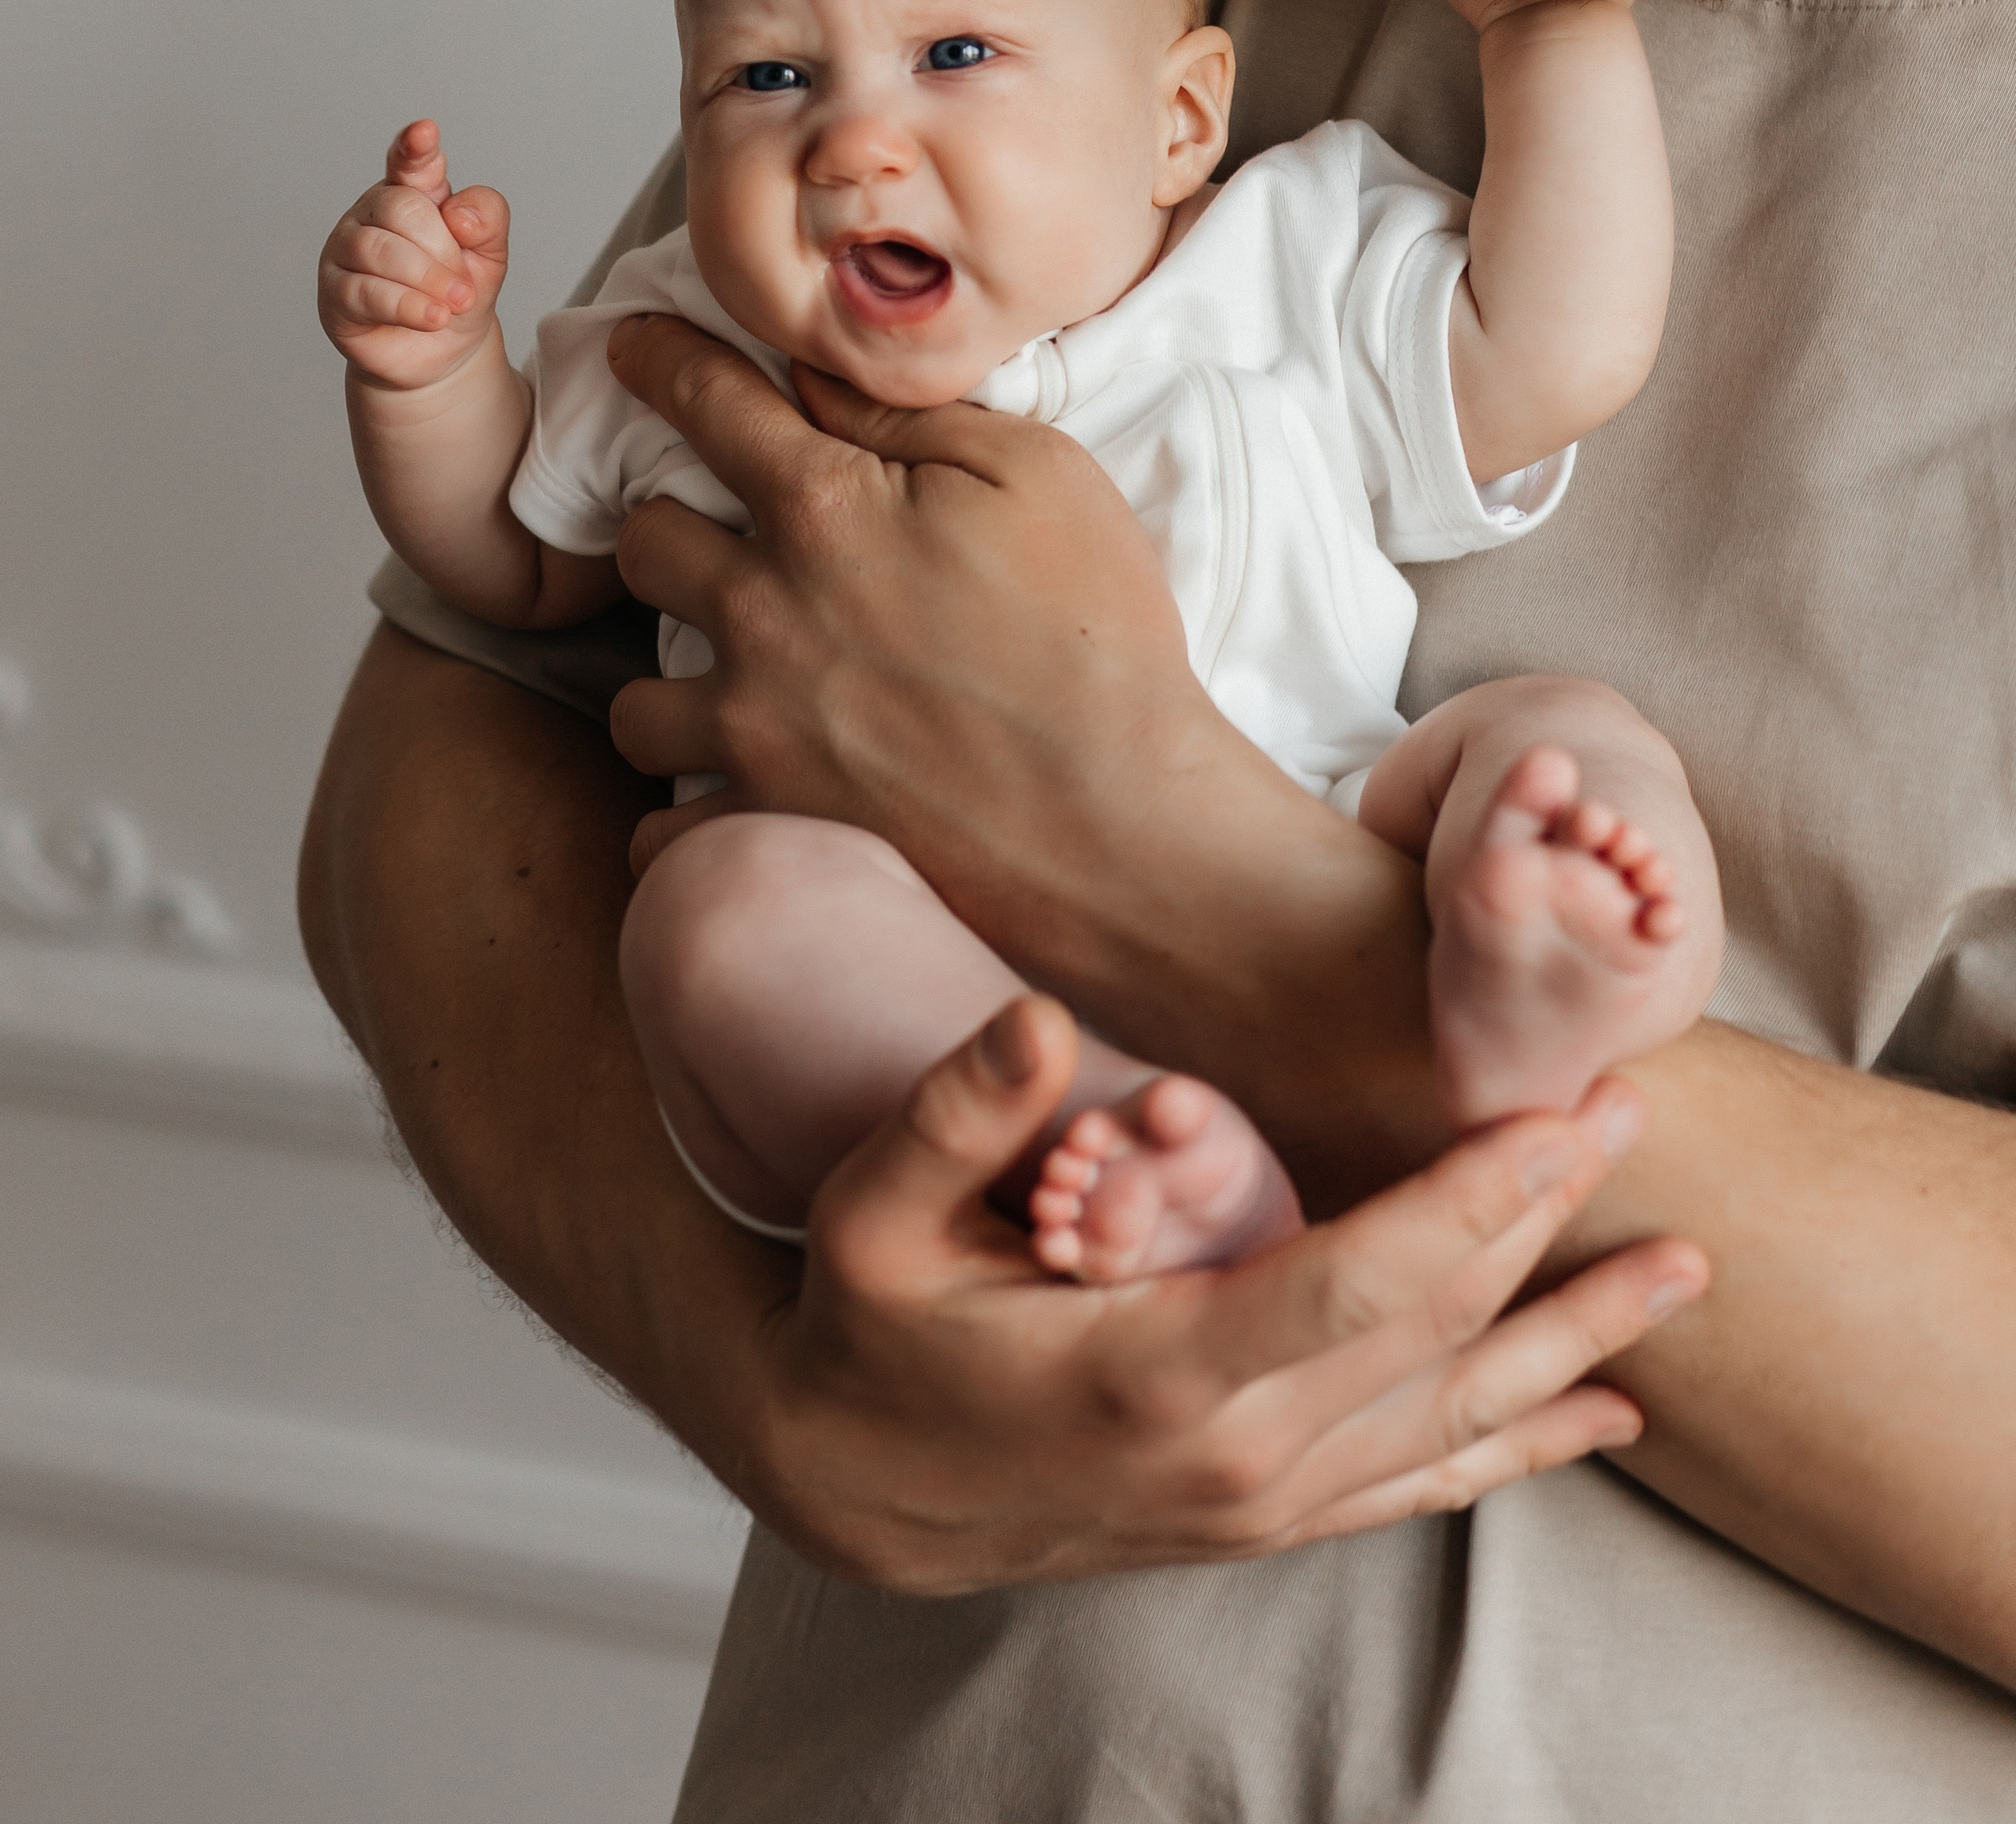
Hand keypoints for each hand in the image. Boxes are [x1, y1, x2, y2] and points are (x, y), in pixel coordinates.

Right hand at [317, 117, 510, 391]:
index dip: (415, 147)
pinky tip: (433, 317)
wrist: (443, 352)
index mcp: (411, 191)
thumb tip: (457, 213)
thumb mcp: (490, 254)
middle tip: (464, 286)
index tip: (426, 133)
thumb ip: (486, 219)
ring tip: (454, 304)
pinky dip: (406, 305)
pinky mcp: (334, 294)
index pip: (409, 160)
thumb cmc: (459, 291)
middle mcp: (372, 213)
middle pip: (400, 207)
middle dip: (442, 249)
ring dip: (426, 278)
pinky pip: (364, 291)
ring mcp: (346, 251)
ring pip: (378, 249)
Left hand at [604, 312, 1238, 952]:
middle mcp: (763, 614)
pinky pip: (666, 835)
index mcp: (823, 510)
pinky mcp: (770, 829)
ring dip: (667, 685)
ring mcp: (756, 731)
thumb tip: (815, 378)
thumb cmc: (1098, 639)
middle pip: (640, 544)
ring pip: (633, 702)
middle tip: (715, 545)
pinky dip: (688, 819)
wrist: (1124, 821)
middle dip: (669, 530)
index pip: (701, 400)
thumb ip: (906, 417)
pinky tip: (734, 799)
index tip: (634, 347)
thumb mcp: (1037, 475)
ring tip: (725, 687)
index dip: (657, 358)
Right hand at [743, 994, 1705, 1586]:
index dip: (1479, 1195)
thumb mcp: (874, 1212)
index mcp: (1159, 1371)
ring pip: (1458, 1420)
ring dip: (1578, 1340)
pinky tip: (1600, 1418)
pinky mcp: (1264, 1520)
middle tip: (1634, 1110)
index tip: (1568, 1112)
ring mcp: (1260, 1504)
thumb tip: (1039, 1017)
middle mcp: (1236, 1457)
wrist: (854, 1487)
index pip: (1365, 1282)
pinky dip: (1520, 1446)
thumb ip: (957, 1113)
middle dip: (1550, 1222)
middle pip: (1441, 1335)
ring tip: (1682, 1273)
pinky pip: (1421, 1485)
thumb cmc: (870, 1327)